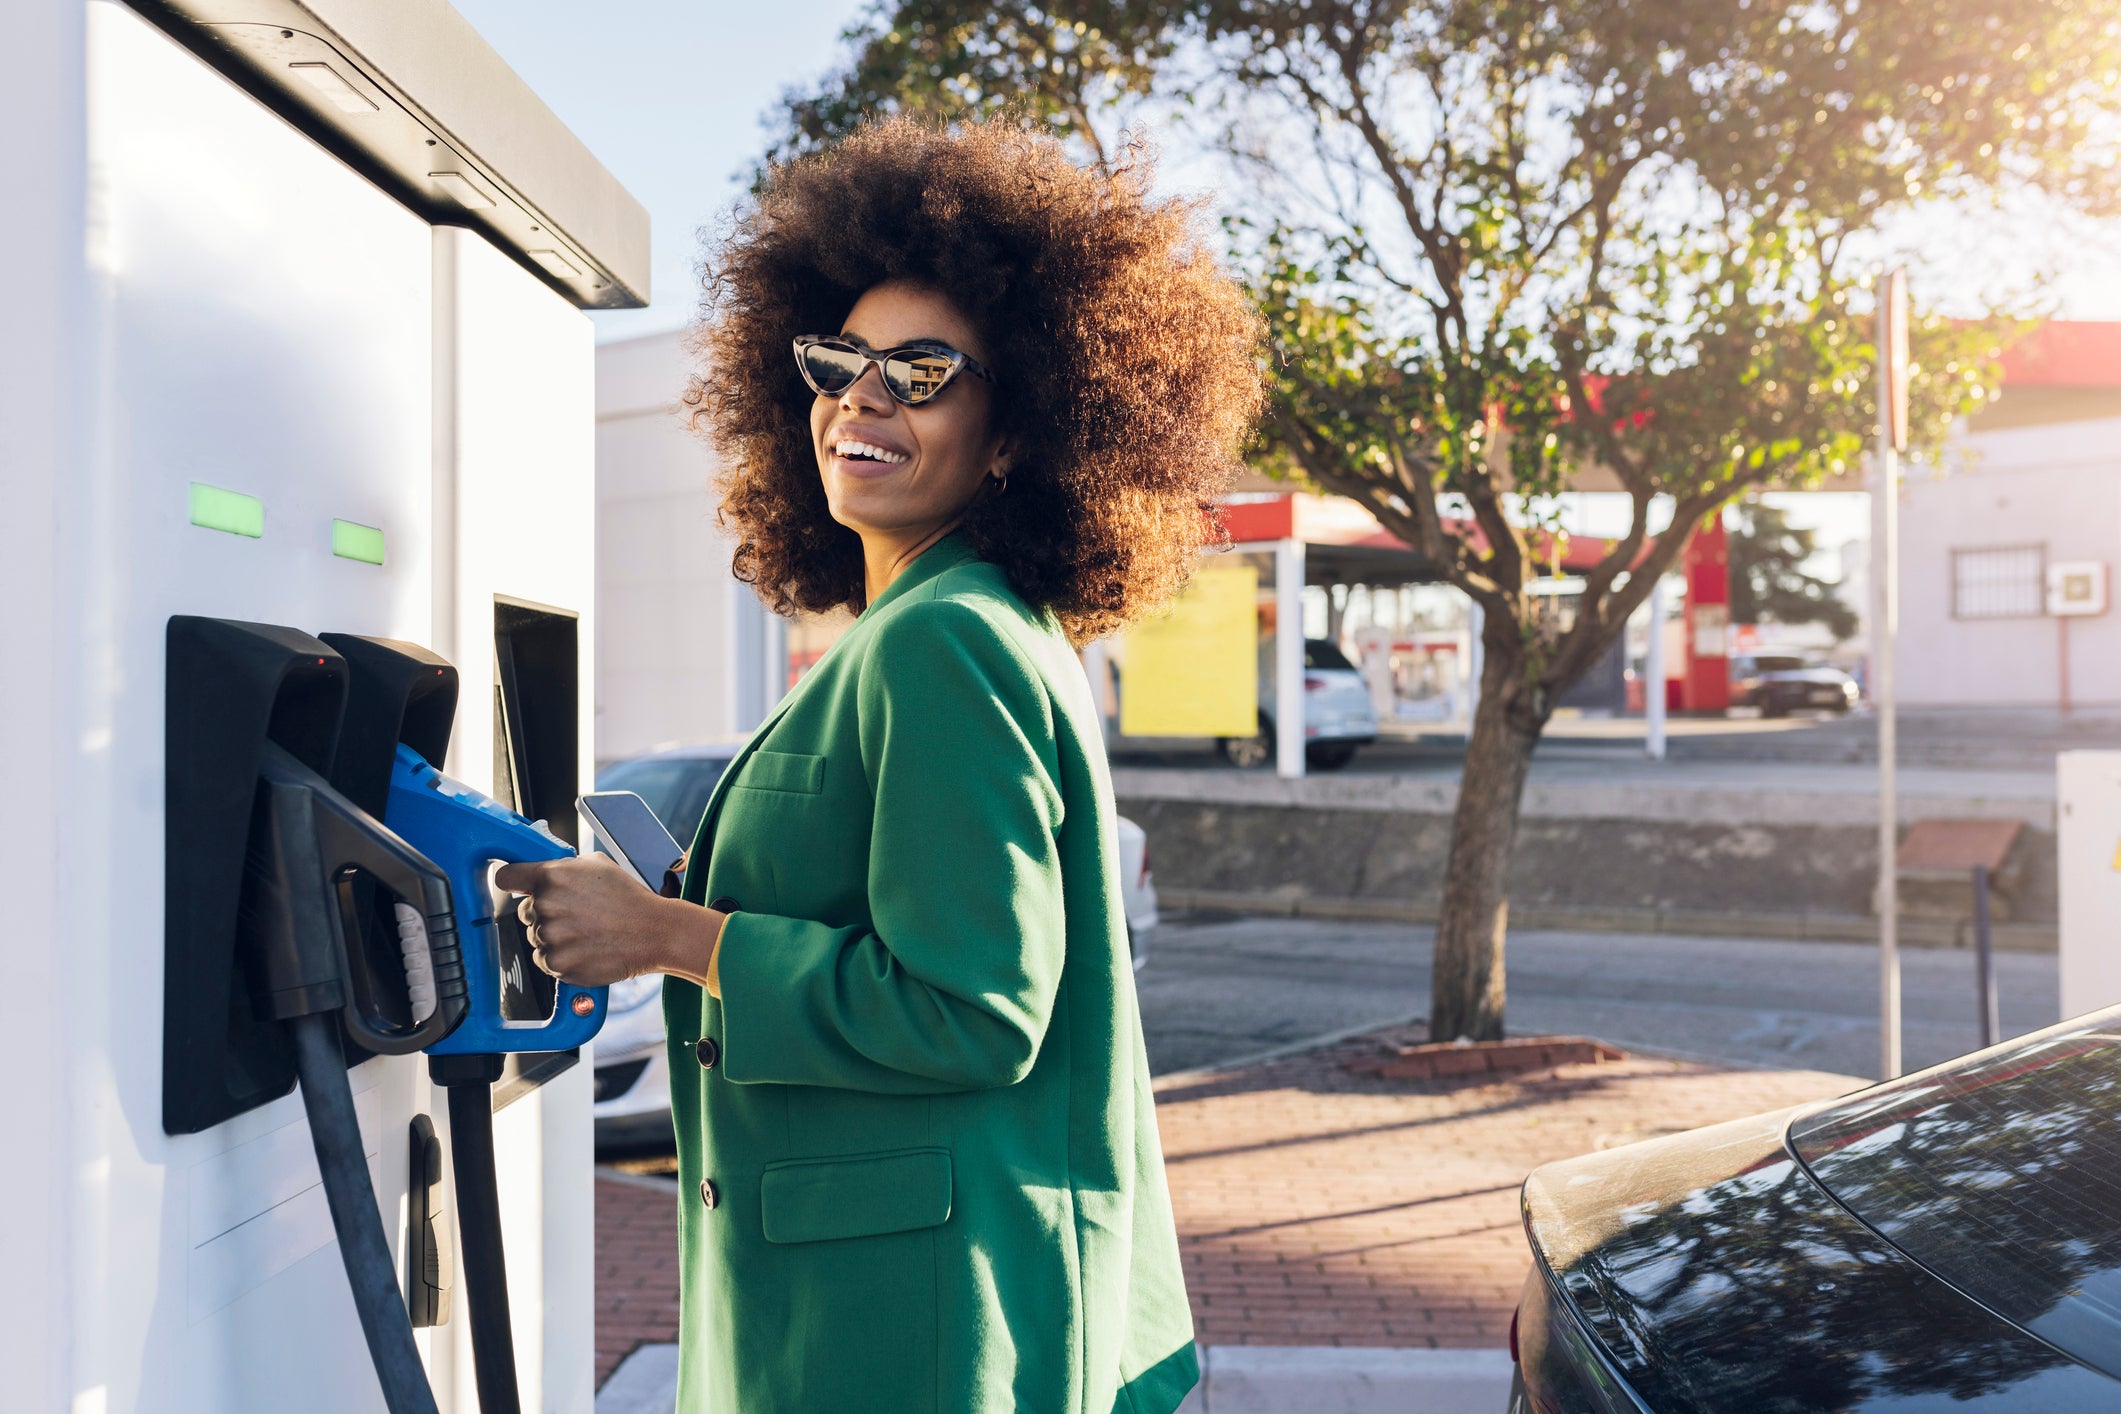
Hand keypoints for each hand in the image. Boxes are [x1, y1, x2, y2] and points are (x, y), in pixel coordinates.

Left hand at [494, 854, 690, 987]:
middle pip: (526, 912)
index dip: (513, 883)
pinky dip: (562, 958)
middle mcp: (545, 905)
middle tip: (577, 916)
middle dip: (545, 914)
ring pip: (537, 937)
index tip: (519, 887)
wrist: (654, 932)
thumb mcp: (597, 865)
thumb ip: (562, 867)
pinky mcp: (556, 963)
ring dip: (555, 937)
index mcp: (551, 876)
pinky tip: (586, 949)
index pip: (506, 877)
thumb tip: (541, 871)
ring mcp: (550, 936)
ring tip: (587, 933)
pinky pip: (545, 960)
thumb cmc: (629, 898)